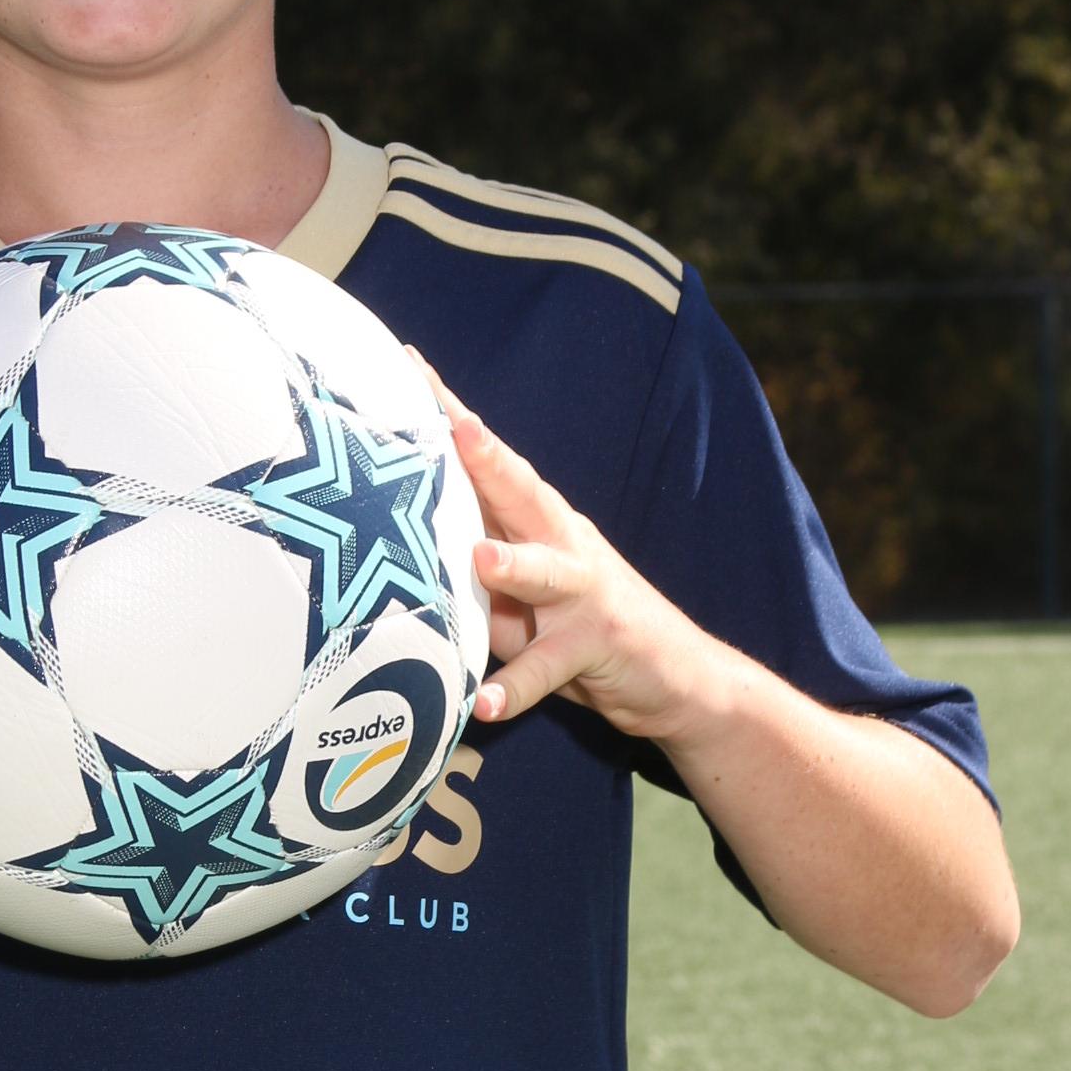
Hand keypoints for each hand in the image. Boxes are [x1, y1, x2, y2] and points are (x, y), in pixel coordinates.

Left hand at [420, 366, 723, 742]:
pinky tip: (484, 704)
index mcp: (536, 521)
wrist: (676, 676)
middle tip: (454, 424)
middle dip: (486, 457)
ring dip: (513, 566)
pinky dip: (516, 688)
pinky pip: (548, 671)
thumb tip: (395, 538)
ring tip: (480, 560)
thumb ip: (469, 563)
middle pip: (520, 491)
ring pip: (544, 574)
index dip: (451, 413)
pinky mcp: (596, 647)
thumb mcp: (520, 589)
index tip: (409, 366)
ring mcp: (583, 593)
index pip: (488, 460)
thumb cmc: (578, 625)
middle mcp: (562, 543)